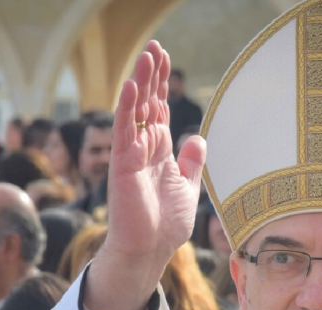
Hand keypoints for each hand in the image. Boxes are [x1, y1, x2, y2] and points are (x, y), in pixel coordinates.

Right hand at [85, 40, 205, 309]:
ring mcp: (132, 154)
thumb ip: (191, 162)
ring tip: (147, 57)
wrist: (151, 250)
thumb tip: (198, 138)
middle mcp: (144, 148)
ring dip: (141, 83)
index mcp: (159, 151)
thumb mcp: (187, 187)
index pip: (160, 109)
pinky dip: (128, 109)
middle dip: (152, 76)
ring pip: (136, 111)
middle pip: (148, 103)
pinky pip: (125, 132)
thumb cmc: (166, 225)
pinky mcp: (123, 165)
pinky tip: (133, 87)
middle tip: (154, 48)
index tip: (163, 59)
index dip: (162, 85)